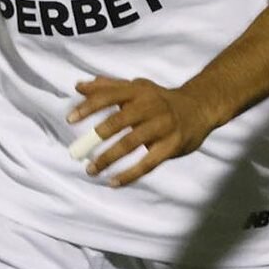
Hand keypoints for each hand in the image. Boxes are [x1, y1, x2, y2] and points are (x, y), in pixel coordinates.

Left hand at [67, 76, 218, 187]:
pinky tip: (113, 182)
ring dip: (108, 158)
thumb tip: (79, 86)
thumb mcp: (136, 87)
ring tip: (91, 170)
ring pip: (131, 143)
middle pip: (120, 120)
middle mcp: (150, 106)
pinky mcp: (172, 146)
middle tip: (77, 151)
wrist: (199, 107)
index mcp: (138, 91)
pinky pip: (148, 163)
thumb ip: (107, 87)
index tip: (69, 119)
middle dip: (97, 136)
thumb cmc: (159, 98)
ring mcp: (163, 126)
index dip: (88, 107)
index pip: (109, 96)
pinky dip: (130, 174)